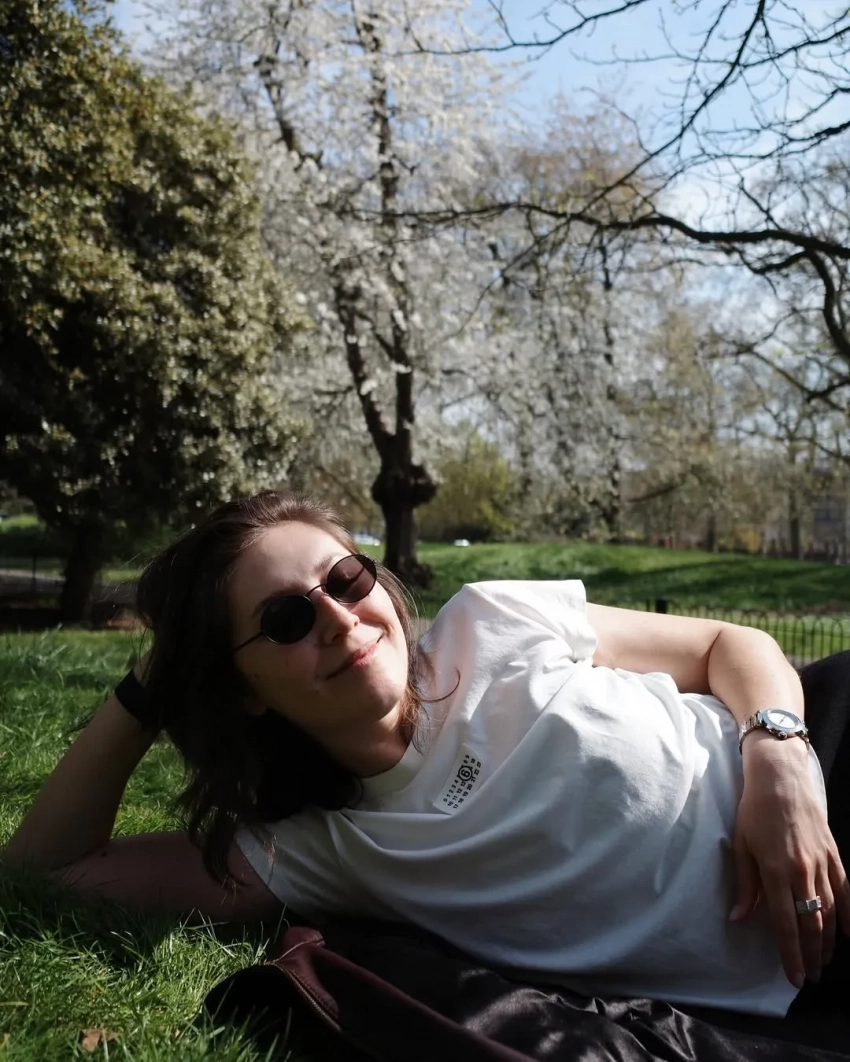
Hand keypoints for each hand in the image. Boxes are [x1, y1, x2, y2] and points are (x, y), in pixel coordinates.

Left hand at [730, 732, 849, 987]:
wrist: (781, 779)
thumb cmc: (754, 811)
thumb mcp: (741, 846)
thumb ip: (745, 886)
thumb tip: (739, 919)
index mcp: (776, 871)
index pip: (786, 924)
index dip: (791, 954)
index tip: (795, 978)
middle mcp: (802, 871)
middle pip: (812, 924)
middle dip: (812, 955)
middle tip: (812, 976)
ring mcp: (822, 863)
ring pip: (830, 912)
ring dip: (828, 941)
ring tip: (823, 961)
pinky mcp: (834, 855)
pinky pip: (845, 891)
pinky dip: (847, 915)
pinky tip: (845, 933)